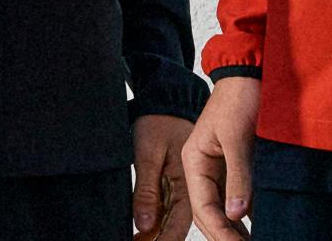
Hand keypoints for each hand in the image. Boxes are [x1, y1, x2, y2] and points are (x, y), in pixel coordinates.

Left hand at [132, 112, 192, 238]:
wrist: (165, 103)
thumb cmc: (158, 123)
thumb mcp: (148, 153)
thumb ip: (146, 190)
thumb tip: (144, 224)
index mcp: (186, 184)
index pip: (176, 227)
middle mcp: (188, 191)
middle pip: (174, 229)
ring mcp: (182, 189)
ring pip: (170, 222)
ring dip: (155, 235)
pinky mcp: (174, 186)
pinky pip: (167, 211)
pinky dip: (156, 223)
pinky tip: (143, 232)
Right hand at [180, 75, 259, 240]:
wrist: (251, 69)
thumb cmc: (239, 96)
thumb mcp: (237, 137)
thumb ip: (238, 177)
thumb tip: (236, 215)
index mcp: (194, 160)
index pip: (204, 207)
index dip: (221, 232)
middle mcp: (204, 167)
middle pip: (211, 212)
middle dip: (227, 235)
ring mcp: (221, 166)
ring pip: (226, 207)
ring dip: (239, 227)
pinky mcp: (238, 163)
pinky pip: (241, 195)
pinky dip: (251, 212)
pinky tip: (264, 224)